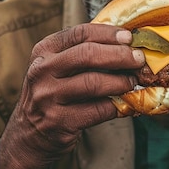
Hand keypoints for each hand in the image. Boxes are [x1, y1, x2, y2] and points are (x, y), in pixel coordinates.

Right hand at [0, 24, 143, 168]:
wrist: (29, 135)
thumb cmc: (53, 93)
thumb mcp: (56, 67)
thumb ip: (82, 53)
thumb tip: (126, 43)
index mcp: (44, 51)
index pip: (79, 33)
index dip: (108, 33)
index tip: (128, 37)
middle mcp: (42, 71)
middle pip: (88, 54)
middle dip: (119, 55)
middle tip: (139, 59)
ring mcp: (48, 97)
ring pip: (94, 83)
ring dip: (120, 82)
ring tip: (133, 82)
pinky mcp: (58, 122)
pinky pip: (97, 110)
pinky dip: (116, 106)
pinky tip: (125, 105)